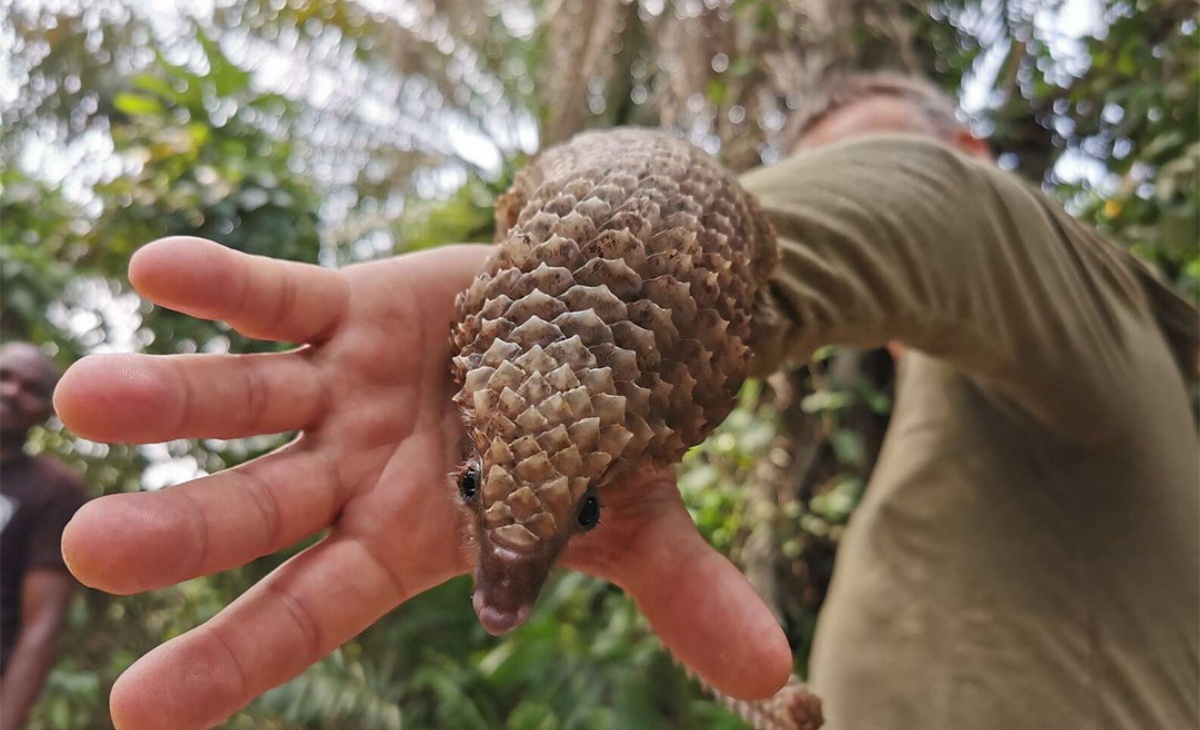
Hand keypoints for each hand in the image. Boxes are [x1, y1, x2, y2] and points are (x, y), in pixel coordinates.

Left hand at [56, 236, 791, 729]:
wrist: (593, 331)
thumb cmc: (595, 439)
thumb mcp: (633, 516)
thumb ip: (682, 594)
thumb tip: (775, 675)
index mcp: (405, 539)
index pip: (310, 612)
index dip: (232, 659)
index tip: (139, 711)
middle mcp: (351, 470)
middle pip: (253, 507)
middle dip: (178, 527)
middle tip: (94, 549)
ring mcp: (340, 388)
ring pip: (238, 397)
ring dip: (164, 396)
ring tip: (88, 393)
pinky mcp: (347, 307)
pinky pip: (275, 296)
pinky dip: (217, 284)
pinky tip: (154, 270)